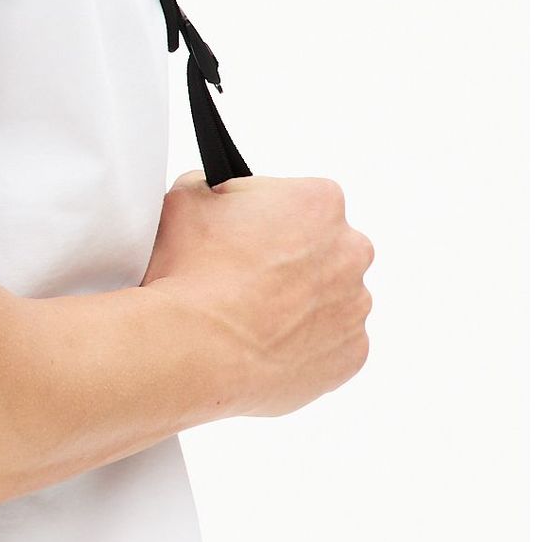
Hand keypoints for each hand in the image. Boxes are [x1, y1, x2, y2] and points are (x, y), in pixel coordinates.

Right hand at [140, 171, 374, 418]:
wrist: (195, 347)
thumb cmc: (193, 274)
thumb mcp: (186, 200)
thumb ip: (213, 188)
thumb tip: (215, 195)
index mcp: (319, 202)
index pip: (299, 200)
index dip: (264, 217)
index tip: (241, 234)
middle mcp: (351, 251)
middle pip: (325, 249)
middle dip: (291, 259)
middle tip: (244, 276)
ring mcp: (355, 305)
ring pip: (330, 298)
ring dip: (299, 302)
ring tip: (250, 314)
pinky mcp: (351, 353)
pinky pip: (331, 344)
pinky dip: (304, 343)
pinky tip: (264, 341)